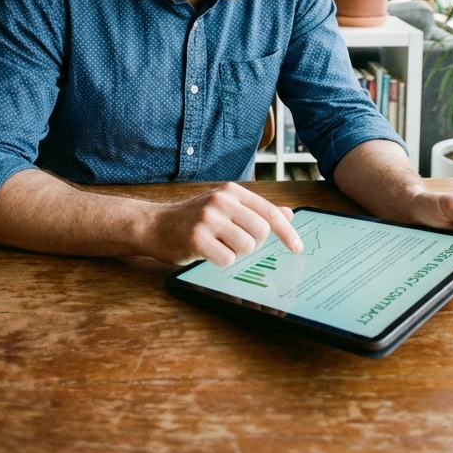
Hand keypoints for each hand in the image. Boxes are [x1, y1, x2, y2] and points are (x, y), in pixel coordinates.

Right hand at [147, 182, 303, 266]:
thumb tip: (288, 214)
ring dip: (236, 253)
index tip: (297, 248)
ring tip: (218, 245)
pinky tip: (208, 252)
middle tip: (234, 243)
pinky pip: (227, 259)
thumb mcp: (226, 208)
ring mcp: (208, 218)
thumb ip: (256, 210)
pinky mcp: (197, 237)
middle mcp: (221, 201)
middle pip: (260, 232)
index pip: (269, 212)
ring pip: (246, 247)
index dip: (287, 232)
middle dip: (253, 244)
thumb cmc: (194, 218)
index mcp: (232, 192)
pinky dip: (221, 261)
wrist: (155, 224)